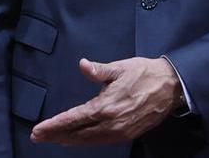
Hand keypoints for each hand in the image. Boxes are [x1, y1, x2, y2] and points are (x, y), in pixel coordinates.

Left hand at [30, 57, 182, 144]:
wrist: (171, 87)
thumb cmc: (144, 74)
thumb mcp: (120, 68)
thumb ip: (98, 70)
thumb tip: (82, 65)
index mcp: (107, 106)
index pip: (74, 119)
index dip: (54, 125)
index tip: (39, 129)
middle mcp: (112, 123)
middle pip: (77, 133)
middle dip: (56, 135)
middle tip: (37, 136)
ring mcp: (120, 131)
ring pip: (88, 140)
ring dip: (69, 140)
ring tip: (53, 139)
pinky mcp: (127, 134)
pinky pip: (101, 141)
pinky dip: (85, 141)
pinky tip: (76, 139)